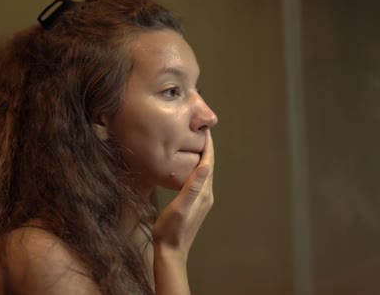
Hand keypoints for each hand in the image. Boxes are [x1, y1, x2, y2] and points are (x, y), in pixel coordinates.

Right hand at [152, 129, 214, 260]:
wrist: (171, 251)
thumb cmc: (171, 230)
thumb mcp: (180, 207)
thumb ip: (192, 187)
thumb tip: (205, 165)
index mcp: (203, 193)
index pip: (208, 163)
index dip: (207, 146)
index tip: (205, 129)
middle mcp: (206, 195)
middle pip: (208, 166)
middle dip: (206, 148)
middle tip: (201, 130)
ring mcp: (201, 200)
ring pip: (204, 173)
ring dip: (201, 157)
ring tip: (195, 143)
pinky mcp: (195, 204)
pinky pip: (198, 180)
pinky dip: (196, 168)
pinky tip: (188, 166)